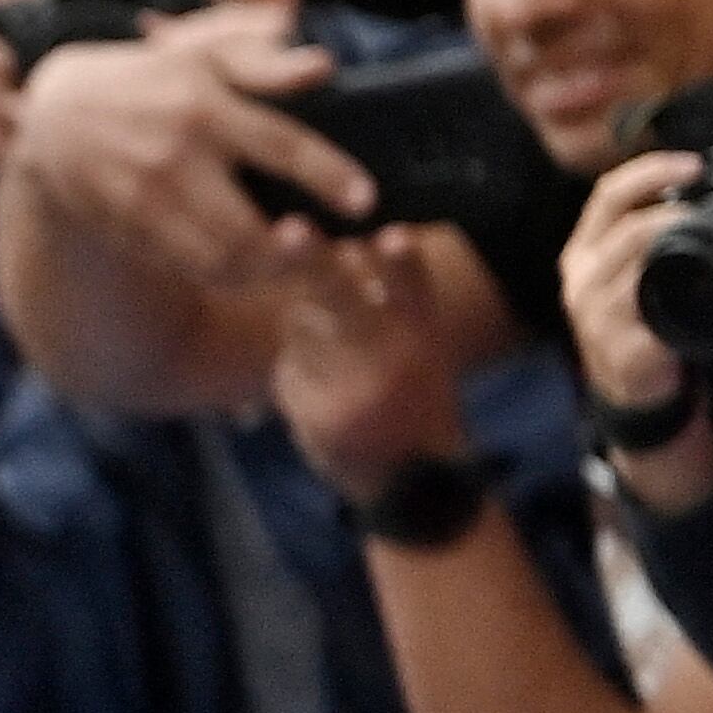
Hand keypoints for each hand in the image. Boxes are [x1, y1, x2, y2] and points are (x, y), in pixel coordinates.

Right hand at [10, 5, 370, 287]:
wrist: (59, 118)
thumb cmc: (150, 80)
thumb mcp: (202, 54)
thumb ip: (263, 61)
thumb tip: (323, 67)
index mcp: (205, 107)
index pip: (281, 146)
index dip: (329, 177)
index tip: (364, 201)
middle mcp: (176, 159)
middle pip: (245, 229)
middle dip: (292, 252)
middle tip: (326, 248)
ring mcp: (148, 203)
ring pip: (215, 262)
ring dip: (262, 274)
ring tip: (294, 260)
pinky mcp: (129, 231)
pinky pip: (187, 269)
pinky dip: (226, 276)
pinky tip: (252, 268)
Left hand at [274, 227, 472, 504]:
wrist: (415, 482)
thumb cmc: (416, 400)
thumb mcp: (422, 348)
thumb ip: (387, 305)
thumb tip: (335, 257)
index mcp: (423, 337)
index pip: (414, 291)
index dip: (403, 265)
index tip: (395, 236)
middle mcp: (391, 361)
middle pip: (341, 301)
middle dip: (311, 262)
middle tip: (289, 229)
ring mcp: (351, 391)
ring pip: (302, 330)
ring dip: (304, 330)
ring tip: (341, 366)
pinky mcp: (320, 417)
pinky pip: (288, 372)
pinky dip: (296, 378)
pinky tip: (326, 402)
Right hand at [563, 152, 708, 414]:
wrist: (628, 385)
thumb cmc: (632, 320)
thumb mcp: (624, 270)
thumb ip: (642, 234)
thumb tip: (693, 189)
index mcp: (582, 251)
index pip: (608, 194)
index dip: (650, 170)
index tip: (693, 164)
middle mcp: (581, 278)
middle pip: (624, 225)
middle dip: (673, 209)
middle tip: (710, 205)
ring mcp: (594, 313)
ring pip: (635, 262)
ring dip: (677, 242)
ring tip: (708, 237)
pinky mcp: (617, 343)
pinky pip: (649, 307)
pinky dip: (677, 289)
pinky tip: (698, 283)